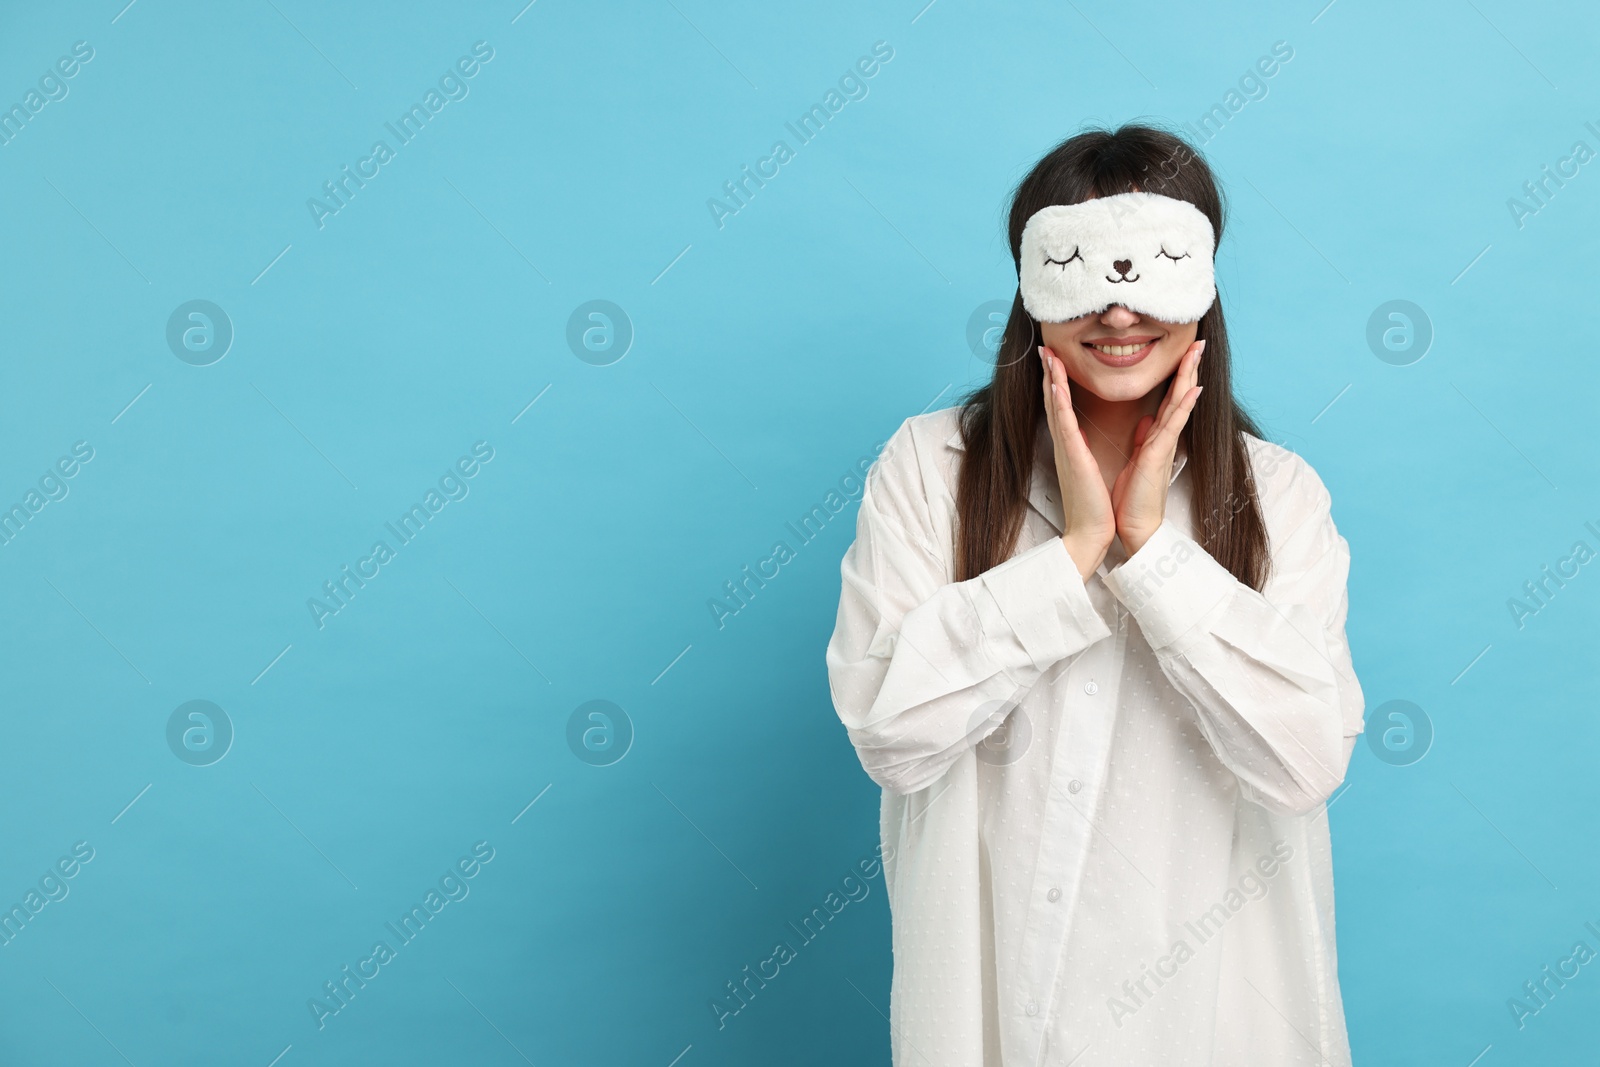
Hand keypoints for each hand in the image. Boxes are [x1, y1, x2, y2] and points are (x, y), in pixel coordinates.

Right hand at [1039, 345, 1115, 579]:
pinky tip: (1056, 386)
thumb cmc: (1094, 504)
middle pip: (1053, 400)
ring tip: (1048, 355)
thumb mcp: (1091, 468)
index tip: (1055, 359)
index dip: (1057, 381)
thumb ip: (1087, 448)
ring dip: (1051, 379)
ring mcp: (1066, 449)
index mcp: (1071, 445)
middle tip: (1044, 347)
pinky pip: (1065, 426)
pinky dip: (1059, 405)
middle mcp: (1065, 443)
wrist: (1091, 532)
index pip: (1062, 406)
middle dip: (1049, 372)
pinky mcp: (1074, 458)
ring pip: (1056, 407)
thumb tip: (1086, 433)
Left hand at [1110, 340, 1204, 555]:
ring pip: (1181, 403)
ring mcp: (1165, 445)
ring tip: (1198, 352)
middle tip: (1199, 341)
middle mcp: (1165, 437)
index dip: (1178, 376)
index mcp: (1157, 437)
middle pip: (1180, 395)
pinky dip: (1184, 406)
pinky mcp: (1159, 455)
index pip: (1170, 400)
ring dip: (1189, 376)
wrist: (1133, 526)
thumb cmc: (1132, 497)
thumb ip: (1144, 440)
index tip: (1184, 352)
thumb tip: (1147, 422)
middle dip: (1188, 367)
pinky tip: (1194, 389)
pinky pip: (1173, 426)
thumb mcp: (1137, 460)